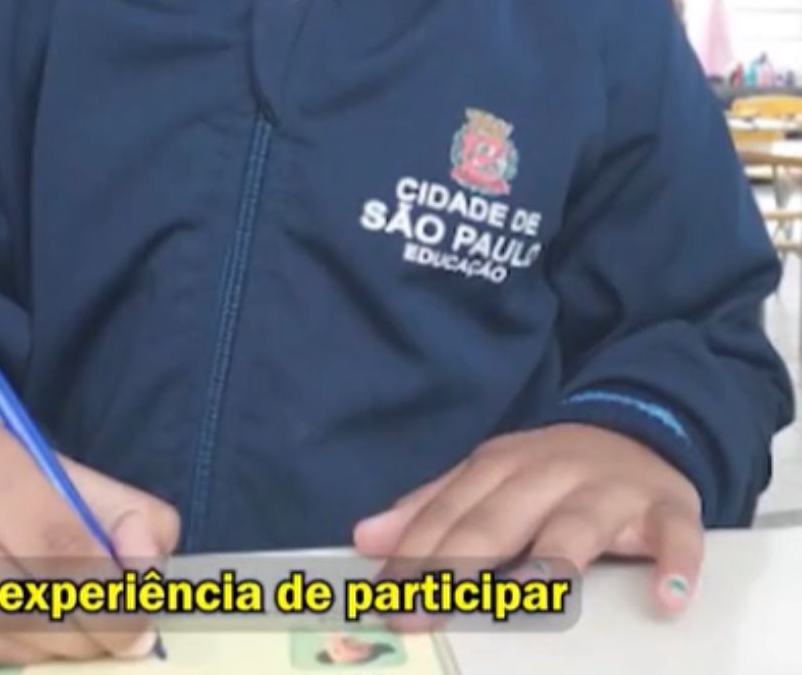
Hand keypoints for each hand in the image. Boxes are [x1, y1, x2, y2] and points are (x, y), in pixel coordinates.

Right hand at [0, 416, 179, 670]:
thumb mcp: (50, 470)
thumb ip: (116, 509)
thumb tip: (145, 565)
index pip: (54, 540)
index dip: (106, 593)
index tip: (138, 626)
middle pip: (17, 599)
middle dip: (79, 632)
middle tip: (112, 644)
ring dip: (38, 655)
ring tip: (65, 645)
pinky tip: (10, 650)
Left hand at [354, 425, 702, 619]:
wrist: (640, 429)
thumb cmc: (552, 472)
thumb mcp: (489, 478)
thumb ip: (431, 507)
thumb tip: (366, 537)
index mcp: (501, 466)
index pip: (452, 513)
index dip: (417, 554)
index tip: (386, 597)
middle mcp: (550, 474)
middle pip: (502, 520)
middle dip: (462, 565)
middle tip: (428, 610)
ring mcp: (609, 491)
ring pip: (579, 526)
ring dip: (557, 561)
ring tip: (537, 596)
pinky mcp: (666, 510)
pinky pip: (674, 538)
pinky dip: (673, 564)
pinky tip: (666, 596)